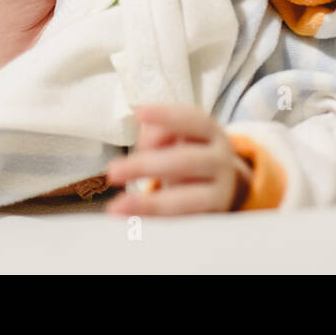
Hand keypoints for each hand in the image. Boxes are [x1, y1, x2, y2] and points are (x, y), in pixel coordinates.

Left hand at [104, 104, 253, 215]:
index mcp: (212, 133)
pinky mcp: (211, 218)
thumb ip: (159, 136)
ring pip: (186, 199)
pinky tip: (132, 220)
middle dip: (146, 165)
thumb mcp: (181, 137)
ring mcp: (219, 192)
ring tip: (117, 206)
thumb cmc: (191, 153)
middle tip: (112, 172)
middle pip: (185, 161)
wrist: (223, 185)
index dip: (167, 115)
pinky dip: (156, 220)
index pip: (193, 120)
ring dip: (149, 202)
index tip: (138, 113)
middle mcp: (221, 160)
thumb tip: (144, 149)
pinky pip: (181, 222)